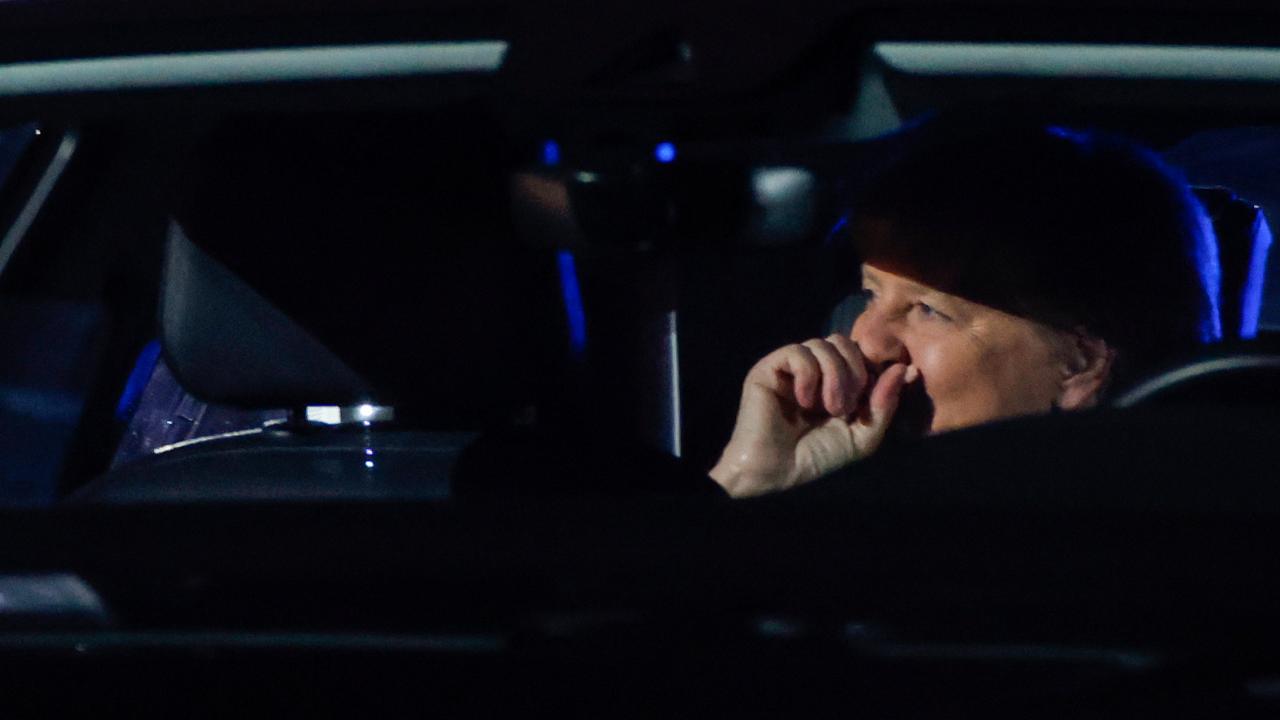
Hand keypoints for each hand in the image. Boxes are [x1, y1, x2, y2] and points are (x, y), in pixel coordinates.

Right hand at [709, 335, 917, 497]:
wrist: (775, 473)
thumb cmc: (816, 458)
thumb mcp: (862, 436)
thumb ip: (884, 405)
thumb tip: (905, 370)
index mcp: (835, 382)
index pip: (861, 355)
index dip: (871, 371)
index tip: (871, 400)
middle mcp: (814, 371)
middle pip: (844, 342)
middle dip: (854, 372)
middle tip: (846, 407)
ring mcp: (791, 368)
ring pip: (823, 344)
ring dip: (834, 376)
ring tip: (828, 408)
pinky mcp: (769, 368)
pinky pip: (798, 352)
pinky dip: (808, 375)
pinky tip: (804, 401)